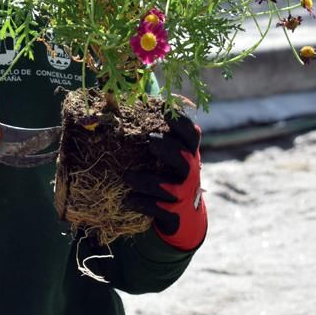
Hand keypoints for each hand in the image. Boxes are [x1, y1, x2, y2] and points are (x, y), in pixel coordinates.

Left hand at [124, 112, 206, 250]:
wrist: (183, 217)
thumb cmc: (167, 175)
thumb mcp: (166, 154)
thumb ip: (153, 131)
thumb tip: (124, 97)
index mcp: (188, 153)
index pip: (190, 135)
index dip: (179, 122)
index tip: (161, 109)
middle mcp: (190, 173)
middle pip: (186, 160)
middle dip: (169, 149)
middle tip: (150, 140)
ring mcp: (184, 195)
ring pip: (171, 188)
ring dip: (149, 181)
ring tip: (128, 176)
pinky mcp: (174, 215)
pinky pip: (159, 210)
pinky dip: (143, 204)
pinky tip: (128, 199)